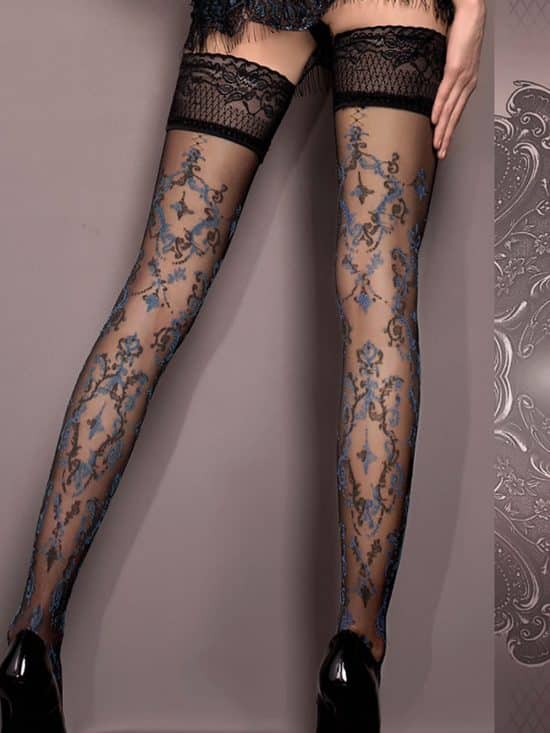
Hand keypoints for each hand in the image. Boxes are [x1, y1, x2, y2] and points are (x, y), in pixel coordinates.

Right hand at [431, 0, 485, 159]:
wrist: (472, 15)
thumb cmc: (463, 34)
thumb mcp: (455, 60)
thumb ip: (449, 76)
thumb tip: (438, 88)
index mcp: (468, 84)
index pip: (458, 113)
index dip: (450, 131)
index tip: (443, 145)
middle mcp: (468, 84)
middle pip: (455, 116)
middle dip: (448, 137)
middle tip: (441, 154)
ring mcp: (462, 77)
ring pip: (451, 109)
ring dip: (443, 129)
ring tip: (437, 144)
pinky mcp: (456, 69)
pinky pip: (445, 92)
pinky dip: (440, 107)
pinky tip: (435, 120)